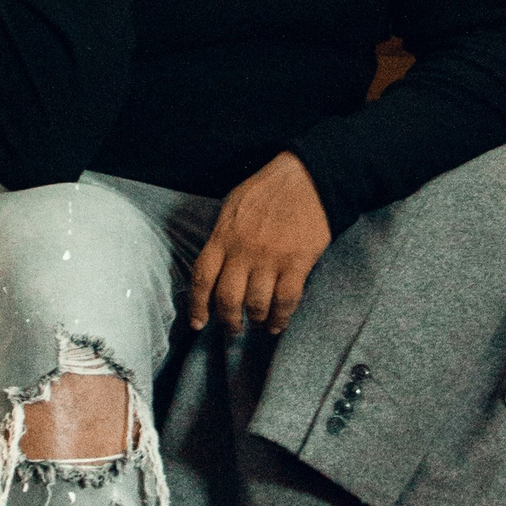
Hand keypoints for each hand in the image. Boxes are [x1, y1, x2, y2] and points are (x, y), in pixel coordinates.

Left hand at [189, 154, 331, 336]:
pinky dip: (281, 317)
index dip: (197, 305)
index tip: (198, 323)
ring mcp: (271, 258)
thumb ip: (222, 236)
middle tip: (233, 329)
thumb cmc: (267, 189)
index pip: (202, 277)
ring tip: (258, 322)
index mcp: (223, 236)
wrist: (308, 177)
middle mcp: (243, 251)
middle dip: (229, 321)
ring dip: (256, 319)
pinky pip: (286, 300)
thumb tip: (215, 266)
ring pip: (256, 304)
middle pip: (228, 299)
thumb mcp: (232, 205)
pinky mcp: (297, 262)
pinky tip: (278, 324)